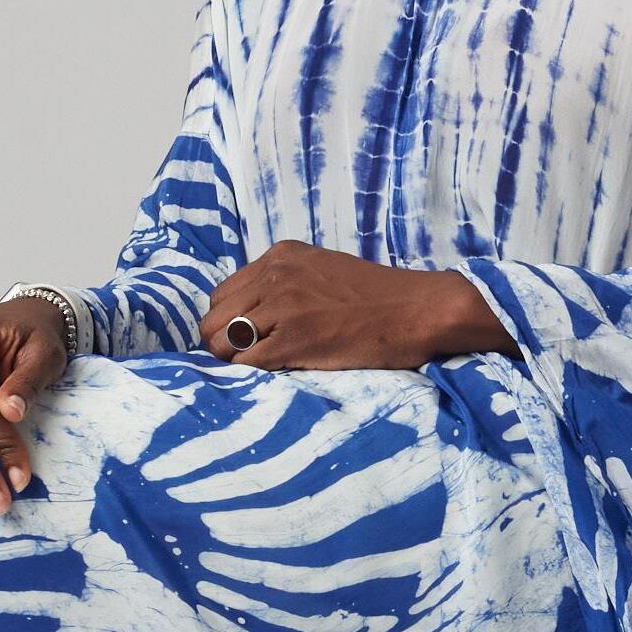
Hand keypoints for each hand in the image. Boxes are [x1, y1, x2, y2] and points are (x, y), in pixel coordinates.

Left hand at [197, 242, 517, 371]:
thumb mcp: (322, 269)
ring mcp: (282, 307)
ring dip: (232, 361)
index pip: (223, 293)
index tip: (247, 337)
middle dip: (222, 342)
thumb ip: (284, 282)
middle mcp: (274, 275)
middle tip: (247, 359)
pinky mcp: (294, 339)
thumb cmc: (377, 297)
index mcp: (279, 256)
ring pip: (221, 341)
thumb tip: (250, 314)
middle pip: (213, 317)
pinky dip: (250, 375)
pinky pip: (246, 363)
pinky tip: (273, 375)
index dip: (229, 321)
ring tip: (261, 368)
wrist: (418, 309)